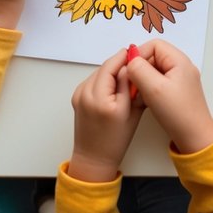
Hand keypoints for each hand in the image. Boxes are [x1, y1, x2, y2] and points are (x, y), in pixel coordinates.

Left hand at [67, 49, 142, 182]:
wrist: (94, 159)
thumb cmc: (116, 140)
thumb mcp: (131, 111)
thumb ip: (130, 84)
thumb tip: (131, 64)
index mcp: (100, 98)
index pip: (112, 65)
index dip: (124, 56)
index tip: (136, 53)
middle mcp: (86, 93)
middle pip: (105, 67)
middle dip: (119, 64)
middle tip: (134, 66)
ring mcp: (78, 95)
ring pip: (99, 72)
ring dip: (111, 72)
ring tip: (125, 79)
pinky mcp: (76, 97)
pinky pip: (93, 80)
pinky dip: (103, 80)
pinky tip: (113, 88)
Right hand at [126, 41, 212, 154]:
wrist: (195, 139)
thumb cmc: (177, 113)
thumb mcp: (154, 88)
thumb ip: (139, 70)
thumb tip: (130, 60)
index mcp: (179, 60)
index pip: (155, 45)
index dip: (139, 54)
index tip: (128, 70)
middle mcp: (182, 67)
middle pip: (155, 57)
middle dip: (140, 68)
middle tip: (131, 84)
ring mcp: (181, 80)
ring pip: (156, 70)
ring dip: (144, 79)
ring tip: (137, 93)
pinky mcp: (179, 93)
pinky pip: (160, 82)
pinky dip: (150, 87)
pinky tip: (145, 100)